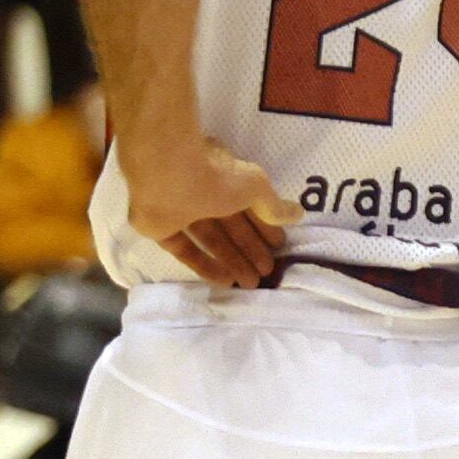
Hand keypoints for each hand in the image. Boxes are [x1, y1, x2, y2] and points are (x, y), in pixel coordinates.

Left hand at [121, 134, 286, 285]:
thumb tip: (298, 215)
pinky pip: (184, 249)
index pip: (249, 207)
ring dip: (230, 260)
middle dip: (249, 250)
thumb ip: (274, 205)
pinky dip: (203, 264)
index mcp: (226, 179)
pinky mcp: (160, 228)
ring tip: (250, 283)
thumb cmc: (218, 176)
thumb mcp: (256, 188)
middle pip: (230, 227)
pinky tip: (223, 281)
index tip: (278, 248)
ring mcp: (180, 211)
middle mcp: (204, 195)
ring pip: (209, 239)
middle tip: (267, 273)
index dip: (264, 228)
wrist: (169, 175)